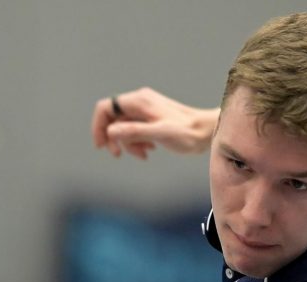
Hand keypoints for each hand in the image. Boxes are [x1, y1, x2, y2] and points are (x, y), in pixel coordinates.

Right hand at [91, 87, 218, 158]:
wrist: (208, 132)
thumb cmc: (188, 133)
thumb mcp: (160, 134)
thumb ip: (135, 132)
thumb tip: (111, 132)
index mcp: (139, 102)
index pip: (105, 108)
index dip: (98, 126)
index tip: (101, 146)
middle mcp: (140, 101)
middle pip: (112, 118)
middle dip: (113, 138)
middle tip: (118, 155)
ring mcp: (146, 109)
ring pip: (123, 126)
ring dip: (128, 143)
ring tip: (143, 155)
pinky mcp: (152, 118)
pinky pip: (135, 129)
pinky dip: (137, 142)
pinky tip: (149, 150)